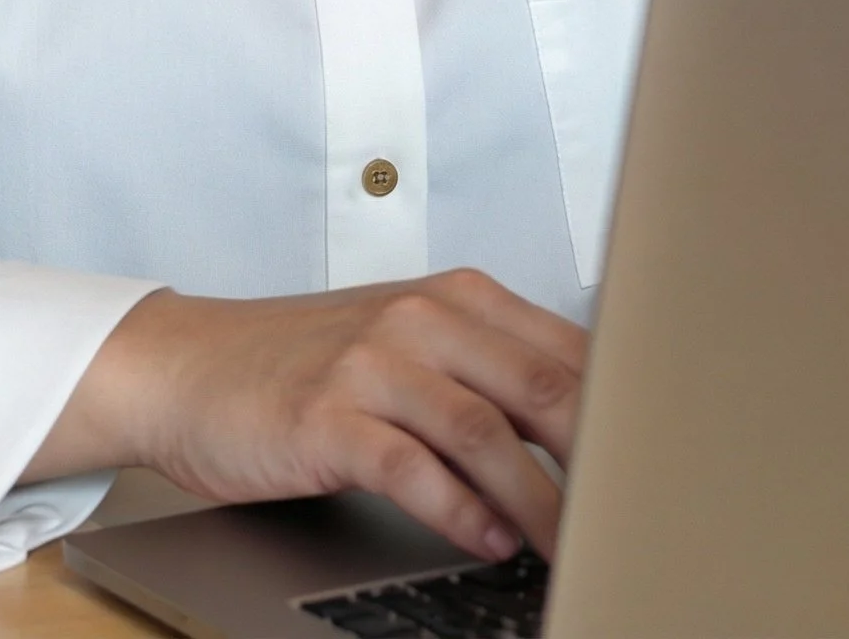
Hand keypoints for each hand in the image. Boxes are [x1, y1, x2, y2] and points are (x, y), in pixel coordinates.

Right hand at [22, 269, 584, 561]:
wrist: (189, 366)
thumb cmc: (305, 365)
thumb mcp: (405, 346)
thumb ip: (487, 374)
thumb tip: (587, 437)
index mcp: (454, 296)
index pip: (568, 351)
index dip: (623, 415)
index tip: (659, 468)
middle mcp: (420, 317)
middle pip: (543, 388)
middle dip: (600, 464)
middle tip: (634, 519)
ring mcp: (373, 362)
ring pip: (486, 434)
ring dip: (538, 505)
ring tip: (569, 552)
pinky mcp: (328, 415)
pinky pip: (414, 468)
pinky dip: (460, 513)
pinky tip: (484, 542)